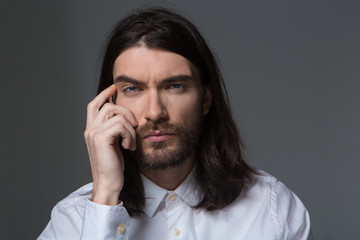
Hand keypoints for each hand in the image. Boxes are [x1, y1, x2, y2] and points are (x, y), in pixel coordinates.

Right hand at [84, 84, 137, 205]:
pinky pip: (121, 125)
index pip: (94, 105)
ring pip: (116, 114)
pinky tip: (129, 146)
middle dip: (126, 113)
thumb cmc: (113, 166)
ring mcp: (93, 133)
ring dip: (130, 127)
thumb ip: (115, 129)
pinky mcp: (100, 138)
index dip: (104, 94)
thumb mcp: (114, 143)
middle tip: (135, 126)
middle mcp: (89, 129)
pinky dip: (129, 134)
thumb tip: (124, 116)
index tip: (114, 87)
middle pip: (109, 106)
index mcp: (91, 130)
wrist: (109, 183)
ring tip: (131, 142)